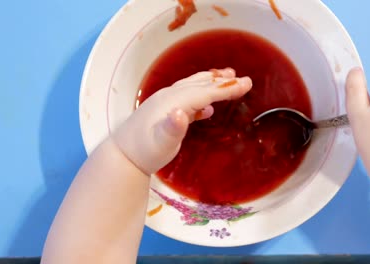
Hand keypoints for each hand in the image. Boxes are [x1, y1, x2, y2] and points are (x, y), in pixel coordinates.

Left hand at [112, 68, 252, 174]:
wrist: (122, 157)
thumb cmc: (144, 152)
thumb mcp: (161, 144)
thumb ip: (172, 128)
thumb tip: (182, 113)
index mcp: (172, 102)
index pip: (205, 92)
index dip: (226, 88)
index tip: (247, 84)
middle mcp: (169, 97)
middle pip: (200, 85)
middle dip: (223, 82)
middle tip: (244, 79)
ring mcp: (165, 103)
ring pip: (193, 88)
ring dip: (211, 83)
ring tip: (228, 79)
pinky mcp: (163, 112)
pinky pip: (187, 99)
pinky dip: (200, 98)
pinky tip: (207, 108)